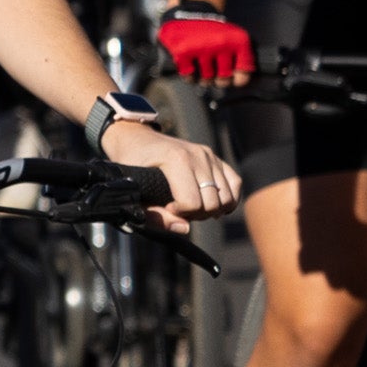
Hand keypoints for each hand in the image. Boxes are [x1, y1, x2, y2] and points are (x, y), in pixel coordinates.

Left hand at [101, 117, 240, 226]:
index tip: (167, 208)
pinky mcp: (215, 157)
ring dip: (212, 209)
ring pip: (227, 196)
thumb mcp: (133, 191)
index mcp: (176, 160)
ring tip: (192, 207)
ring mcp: (209, 155)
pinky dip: (228, 199)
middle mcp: (198, 156)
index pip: (193, 203)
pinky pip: (235, 183)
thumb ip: (154, 215)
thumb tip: (185, 228)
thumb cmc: (131, 165)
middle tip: (179, 210)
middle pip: (213, 203)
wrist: (136, 138)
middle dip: (197, 215)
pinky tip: (213, 205)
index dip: (180, 214)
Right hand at [155, 0, 251, 85]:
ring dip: (204, 78)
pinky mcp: (184, 52)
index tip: (235, 79)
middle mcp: (221, 44)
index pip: (244, 70)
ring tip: (203, 68)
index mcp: (238, 41)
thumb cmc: (213, 33)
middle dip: (219, 80)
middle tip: (216, 74)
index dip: (239, 79)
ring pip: (206, 80)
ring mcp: (202, 48)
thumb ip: (241, 59)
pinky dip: (190, 76)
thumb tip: (239, 82)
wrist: (188, 15)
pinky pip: (189, 77)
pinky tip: (192, 67)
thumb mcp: (233, 40)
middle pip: (223, 79)